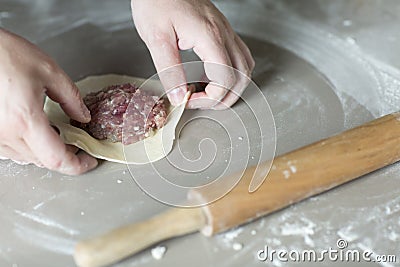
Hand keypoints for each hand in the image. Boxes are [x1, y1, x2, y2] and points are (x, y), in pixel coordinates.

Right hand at [0, 28, 97, 174]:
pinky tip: (34, 128)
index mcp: (25, 119)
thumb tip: (83, 116)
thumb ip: (71, 98)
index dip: (77, 165)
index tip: (89, 160)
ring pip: (26, 158)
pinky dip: (28, 145)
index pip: (56, 159)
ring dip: (45, 150)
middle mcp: (5, 133)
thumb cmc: (3, 53)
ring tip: (57, 131)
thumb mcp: (48, 71)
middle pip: (43, 161)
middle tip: (78, 142)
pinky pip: (10, 150)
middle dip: (65, 155)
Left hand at [131, 0, 254, 108]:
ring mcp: (227, 32)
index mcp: (210, 38)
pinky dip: (231, 73)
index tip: (188, 100)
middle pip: (242, 77)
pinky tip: (212, 76)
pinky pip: (239, 56)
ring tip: (207, 93)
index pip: (226, 79)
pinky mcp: (223, 30)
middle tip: (200, 102)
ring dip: (231, 87)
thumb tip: (179, 97)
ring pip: (245, 68)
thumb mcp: (156, 39)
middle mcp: (224, 35)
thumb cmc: (157, 2)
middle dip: (224, 98)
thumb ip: (169, 70)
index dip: (209, 98)